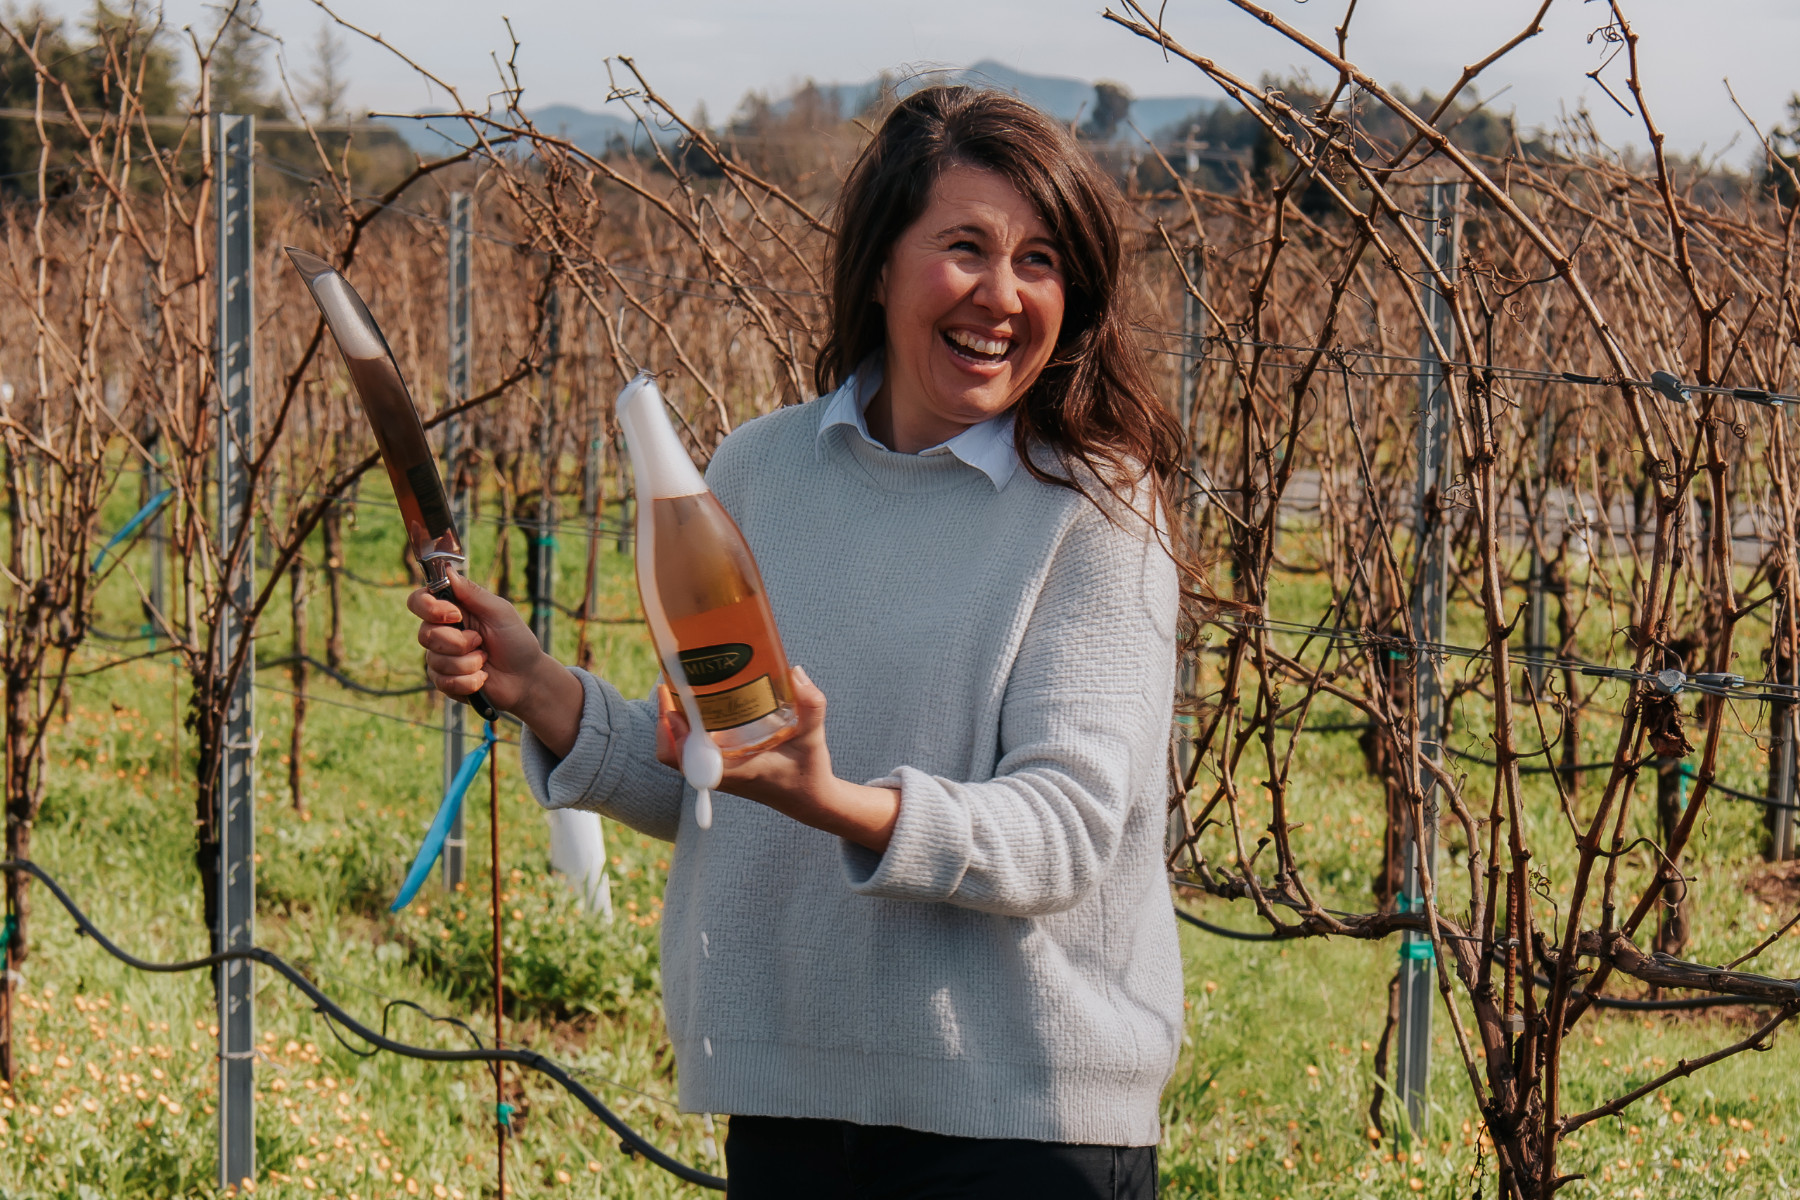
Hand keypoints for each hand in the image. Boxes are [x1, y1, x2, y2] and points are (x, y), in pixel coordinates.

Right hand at [409, 573, 583, 755]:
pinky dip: (468, 681)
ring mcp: (441, 657)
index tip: (455, 615)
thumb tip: (448, 570)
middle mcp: (442, 631)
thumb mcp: (499, 611)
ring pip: (435, 660)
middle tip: (481, 642)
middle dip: (457, 643)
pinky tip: (482, 677)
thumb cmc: (515, 640)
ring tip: (485, 660)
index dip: (429, 608)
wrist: (525, 677)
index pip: (418, 601)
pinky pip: (443, 682)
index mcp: (452, 609)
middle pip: (424, 634)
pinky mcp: (445, 680)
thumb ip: (473, 593)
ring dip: (468, 663)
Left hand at [656, 666, 899, 852]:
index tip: (674, 706)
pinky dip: (685, 732)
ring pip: (679, 753)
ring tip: (677, 690)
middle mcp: (720, 775)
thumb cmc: (809, 772)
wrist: (810, 800)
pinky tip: (696, 706)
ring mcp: (718, 774)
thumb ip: (811, 706)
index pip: (689, 761)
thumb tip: (794, 672)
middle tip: (669, 685)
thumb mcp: (813, 738)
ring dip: (673, 725)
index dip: (675, 735)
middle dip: (665, 721)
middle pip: (673, 754)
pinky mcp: (721, 769)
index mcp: (735, 772)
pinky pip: (690, 752)